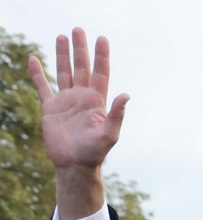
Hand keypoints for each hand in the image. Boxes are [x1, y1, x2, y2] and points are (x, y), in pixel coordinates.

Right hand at [29, 29, 128, 173]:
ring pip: (63, 72)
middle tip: (79, 30)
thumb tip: (126, 95)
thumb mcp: (109, 134)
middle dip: (81, 49)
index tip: (102, 38)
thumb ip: (116, 115)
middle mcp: (82, 98)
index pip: (101, 73)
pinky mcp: (50, 108)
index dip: (102, 56)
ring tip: (62, 36)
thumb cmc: (94, 152)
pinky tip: (34, 59)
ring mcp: (66, 101)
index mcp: (97, 101)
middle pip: (81, 67)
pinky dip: (38, 73)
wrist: (74, 165)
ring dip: (62, 55)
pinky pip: (43, 86)